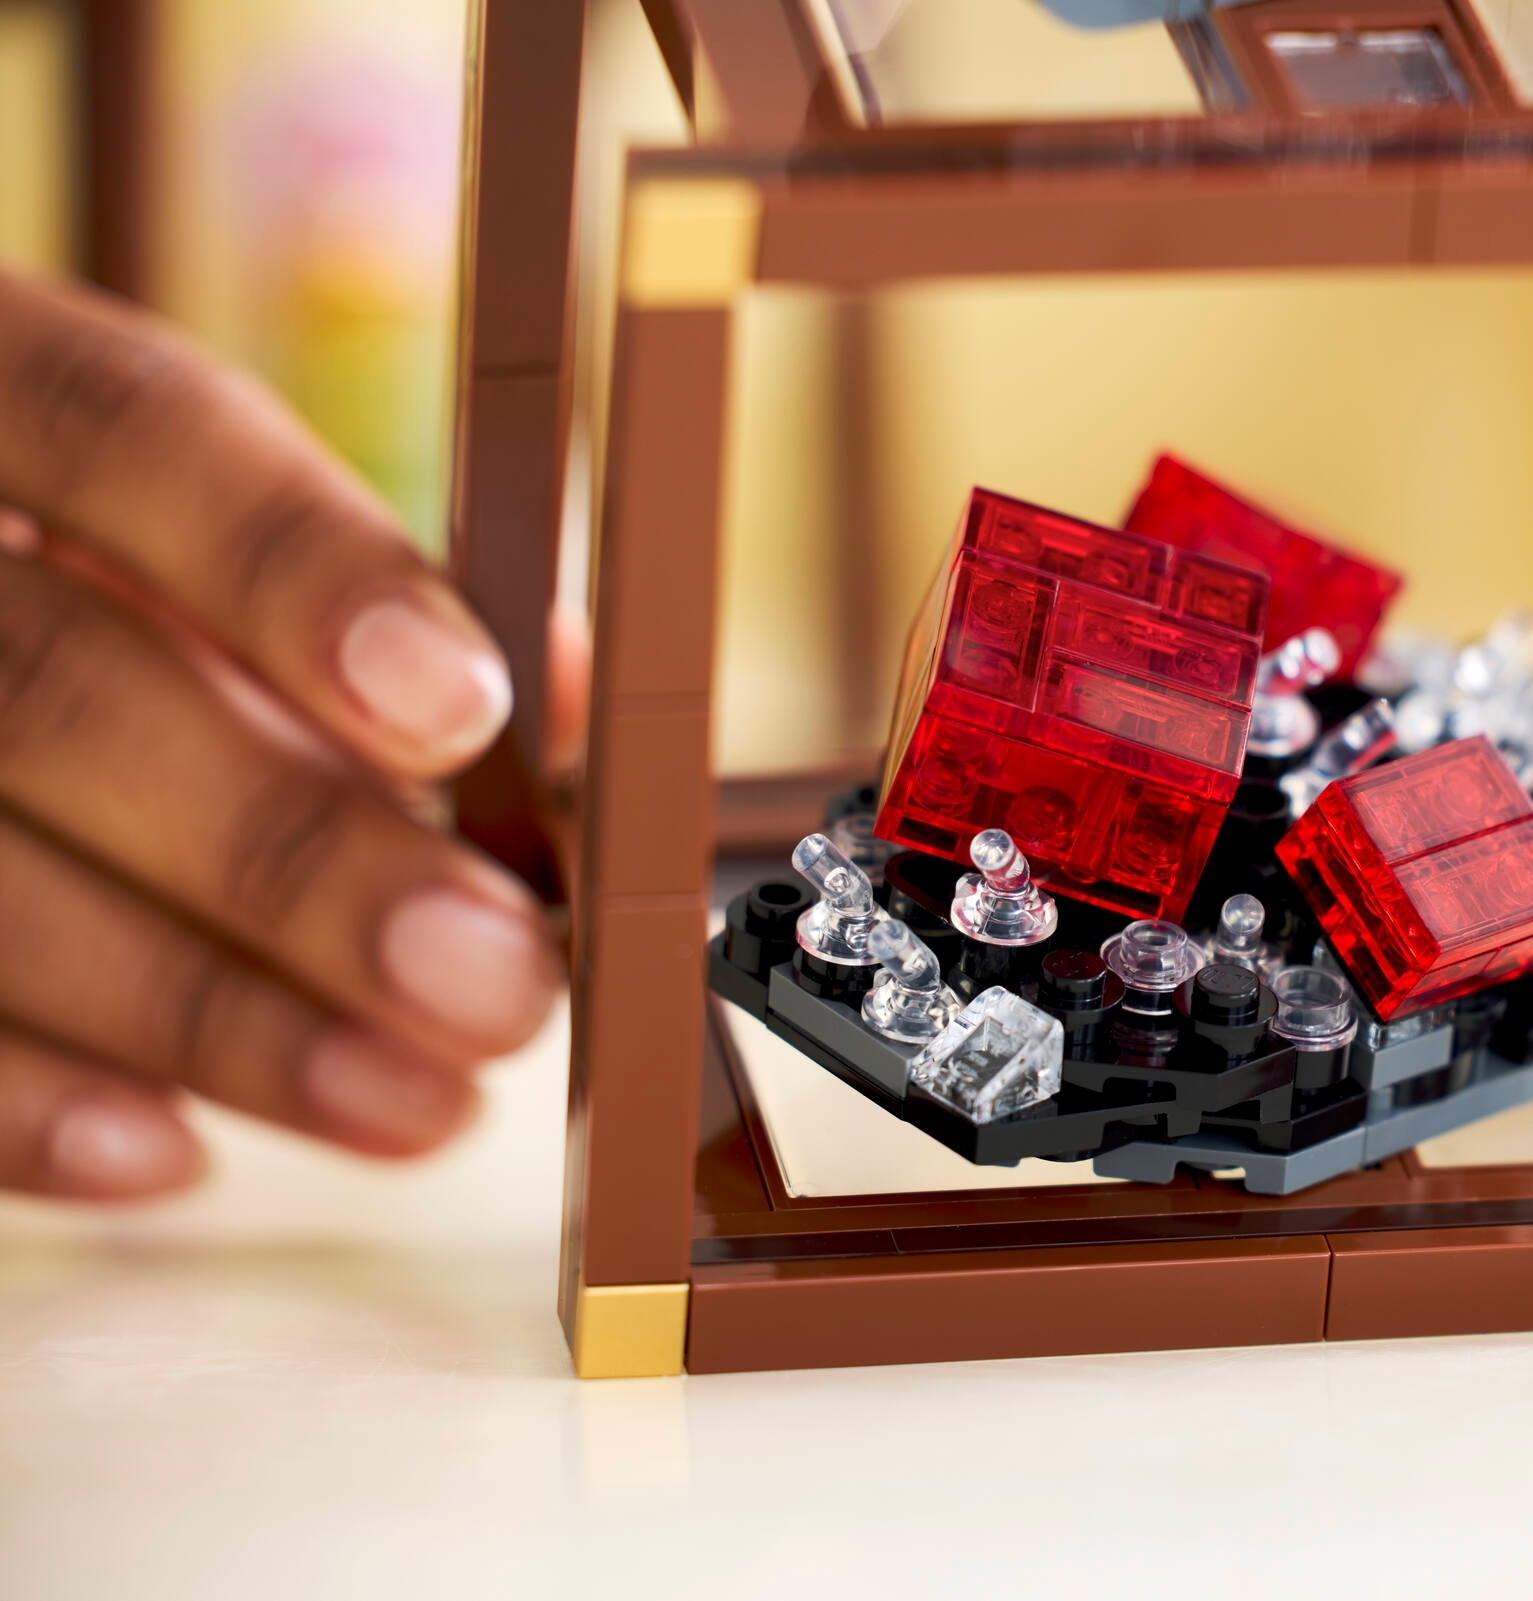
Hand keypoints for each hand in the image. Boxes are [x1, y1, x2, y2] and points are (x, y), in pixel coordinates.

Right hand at [0, 268, 564, 1198]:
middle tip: (496, 987)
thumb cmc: (76, 578)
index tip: (462, 711)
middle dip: (292, 859)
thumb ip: (360, 604)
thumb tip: (563, 714)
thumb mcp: (188, 536)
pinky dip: (22, 1107)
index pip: (128, 427)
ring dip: (208, 1018)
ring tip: (416, 1105)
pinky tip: (175, 1156)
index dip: (297, 571)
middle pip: (47, 689)